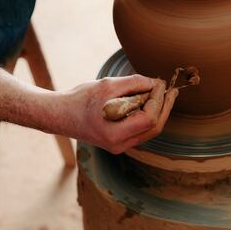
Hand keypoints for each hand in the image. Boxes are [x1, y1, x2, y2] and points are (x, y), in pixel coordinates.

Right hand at [57, 75, 177, 153]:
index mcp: (114, 134)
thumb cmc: (80, 99)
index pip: (148, 118)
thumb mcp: (108, 85)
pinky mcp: (119, 142)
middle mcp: (119, 145)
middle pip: (153, 128)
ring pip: (149, 131)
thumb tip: (156, 83)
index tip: (160, 83)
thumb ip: (134, 83)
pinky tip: (151, 101)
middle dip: (164, 107)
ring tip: (164, 94)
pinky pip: (141, 130)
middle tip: (171, 90)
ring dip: (158, 112)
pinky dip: (148, 116)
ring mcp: (120, 146)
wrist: (59, 115)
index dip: (158, 100)